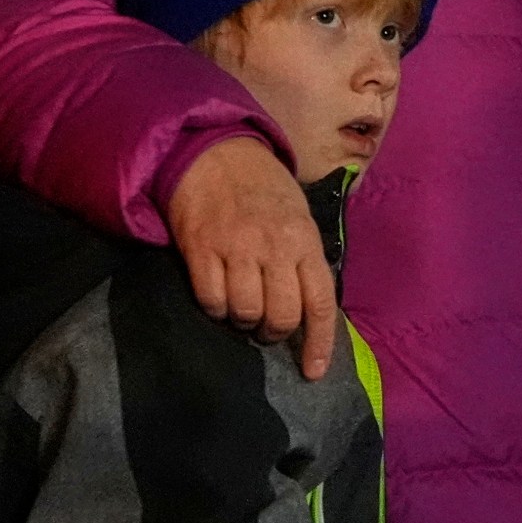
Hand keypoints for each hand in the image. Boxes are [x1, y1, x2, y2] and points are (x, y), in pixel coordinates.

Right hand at [166, 137, 336, 378]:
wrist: (214, 151)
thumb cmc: (263, 187)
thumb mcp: (299, 215)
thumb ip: (304, 258)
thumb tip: (308, 307)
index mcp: (305, 241)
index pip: (320, 304)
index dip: (318, 344)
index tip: (312, 372)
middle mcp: (274, 248)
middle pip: (281, 316)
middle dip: (274, 333)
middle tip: (266, 328)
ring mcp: (237, 249)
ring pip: (245, 312)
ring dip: (243, 321)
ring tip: (240, 309)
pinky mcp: (201, 249)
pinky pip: (210, 300)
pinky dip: (214, 308)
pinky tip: (217, 296)